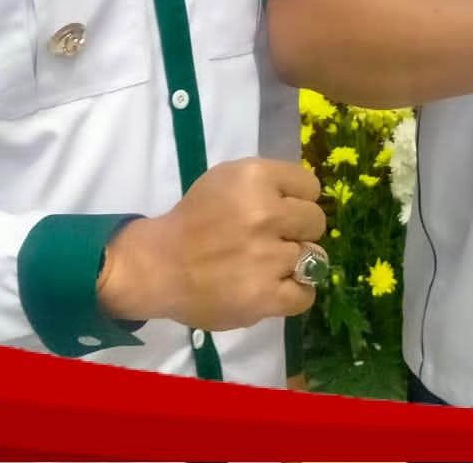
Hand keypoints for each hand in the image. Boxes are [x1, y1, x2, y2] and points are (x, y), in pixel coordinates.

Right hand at [98, 158, 324, 331]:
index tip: (279, 209)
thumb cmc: (193, 220)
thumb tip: (306, 200)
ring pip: (314, 258)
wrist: (157, 266)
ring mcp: (267, 257)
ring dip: (295, 263)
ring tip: (270, 266)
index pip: (310, 185)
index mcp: (254, 177)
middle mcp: (265, 213)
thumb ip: (267, 184)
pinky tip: (276, 288)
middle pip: (316, 220)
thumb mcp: (226, 179)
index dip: (297, 199)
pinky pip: (306, 295)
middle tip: (272, 239)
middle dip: (298, 230)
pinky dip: (295, 293)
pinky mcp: (265, 296)